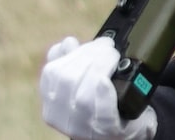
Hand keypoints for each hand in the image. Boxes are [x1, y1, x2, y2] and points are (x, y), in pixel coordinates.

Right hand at [38, 36, 157, 139]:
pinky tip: (106, 81)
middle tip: (107, 46)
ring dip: (99, 67)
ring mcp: (85, 127)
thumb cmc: (100, 106)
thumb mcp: (80, 86)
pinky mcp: (108, 131)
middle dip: (89, 55)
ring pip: (83, 95)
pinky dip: (104, 94)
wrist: (122, 134)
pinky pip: (103, 112)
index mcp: (52, 103)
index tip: (86, 43)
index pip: (52, 73)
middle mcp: (63, 118)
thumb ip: (71, 64)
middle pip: (67, 80)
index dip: (69, 53)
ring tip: (113, 56)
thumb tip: (67, 43)